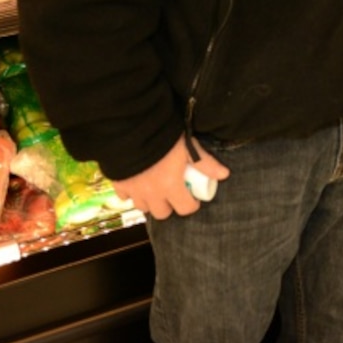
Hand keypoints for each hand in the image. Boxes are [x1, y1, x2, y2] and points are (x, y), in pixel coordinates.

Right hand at [110, 137, 229, 219]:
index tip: (192, 197)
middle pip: (162, 213)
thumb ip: (205, 163)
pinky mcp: (118, 184)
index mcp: (171, 186)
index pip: (185, 209)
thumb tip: (224, 174)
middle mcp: (152, 194)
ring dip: (150, 201)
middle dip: (169, 205)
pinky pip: (124, 198)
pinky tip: (137, 182)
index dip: (191, 204)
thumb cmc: (163, 137)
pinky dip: (131, 193)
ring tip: (155, 188)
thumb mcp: (189, 148)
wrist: (132, 128)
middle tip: (173, 192)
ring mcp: (133, 191)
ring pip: (143, 208)